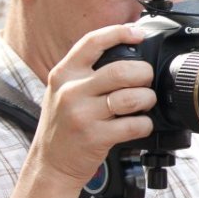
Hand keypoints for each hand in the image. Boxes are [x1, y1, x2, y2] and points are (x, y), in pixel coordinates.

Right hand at [33, 24, 155, 187]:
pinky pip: (134, 124)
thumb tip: (126, 50)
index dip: (119, 33)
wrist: (50, 164)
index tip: (138, 33)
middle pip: (122, 70)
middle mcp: (71, 91)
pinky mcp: (95, 137)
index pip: (92, 42)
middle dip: (144, 73)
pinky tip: (140, 124)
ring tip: (145, 103)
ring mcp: (82, 115)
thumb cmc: (64, 125)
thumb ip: (87, 72)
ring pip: (132, 97)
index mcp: (64, 74)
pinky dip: (145, 124)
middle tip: (147, 80)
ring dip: (148, 99)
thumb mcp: (63, 90)